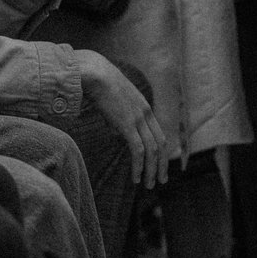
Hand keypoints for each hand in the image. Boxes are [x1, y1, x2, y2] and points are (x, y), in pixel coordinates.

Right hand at [74, 49, 168, 188]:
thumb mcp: (114, 102)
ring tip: (148, 185)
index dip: (161, 151)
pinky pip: (138, 151)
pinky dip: (139, 166)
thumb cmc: (99, 85)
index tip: (159, 165)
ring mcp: (138, 118)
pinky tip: (136, 178)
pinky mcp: (128, 124)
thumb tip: (116, 132)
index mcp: (144, 107)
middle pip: (161, 144)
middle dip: (162, 165)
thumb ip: (119, 118)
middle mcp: (146, 114)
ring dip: (151, 170)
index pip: (159, 134)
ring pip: (152, 151)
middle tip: (161, 180)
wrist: (95, 73)